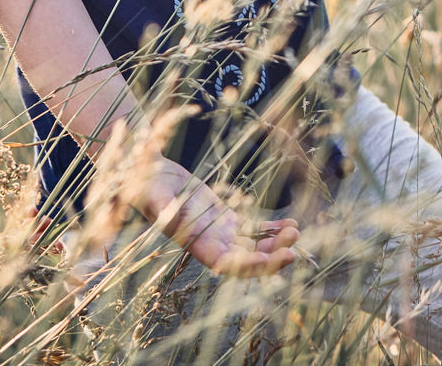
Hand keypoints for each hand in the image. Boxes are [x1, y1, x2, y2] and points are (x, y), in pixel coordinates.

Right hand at [138, 157, 299, 276]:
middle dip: (269, 259)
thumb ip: (161, 207)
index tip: (269, 259)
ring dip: (275, 244)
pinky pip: (252, 229)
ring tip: (296, 232)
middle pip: (244, 261)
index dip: (246, 266)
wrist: (149, 175)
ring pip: (252, 246)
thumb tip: (168, 216)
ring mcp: (219, 231)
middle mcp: (209, 242)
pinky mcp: (225, 217)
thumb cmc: (146, 185)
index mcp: (194, 242)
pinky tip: (289, 224)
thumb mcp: (151, 194)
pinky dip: (271, 229)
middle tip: (294, 250)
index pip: (223, 263)